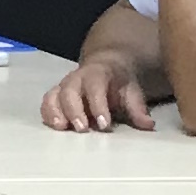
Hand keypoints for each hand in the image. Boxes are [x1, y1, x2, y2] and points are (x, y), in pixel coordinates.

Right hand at [41, 55, 157, 132]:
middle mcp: (77, 78)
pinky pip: (47, 102)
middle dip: (74, 110)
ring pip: (54, 95)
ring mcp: (64, 86)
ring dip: (56, 112)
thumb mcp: (131, 91)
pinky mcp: (56, 95)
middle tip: (82, 128)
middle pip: (69, 91)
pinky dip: (48, 114)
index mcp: (97, 73)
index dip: (98, 105)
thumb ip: (138, 108)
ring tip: (62, 128)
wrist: (106, 65)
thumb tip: (148, 125)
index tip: (105, 124)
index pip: (95, 86)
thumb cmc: (118, 83)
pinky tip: (54, 126)